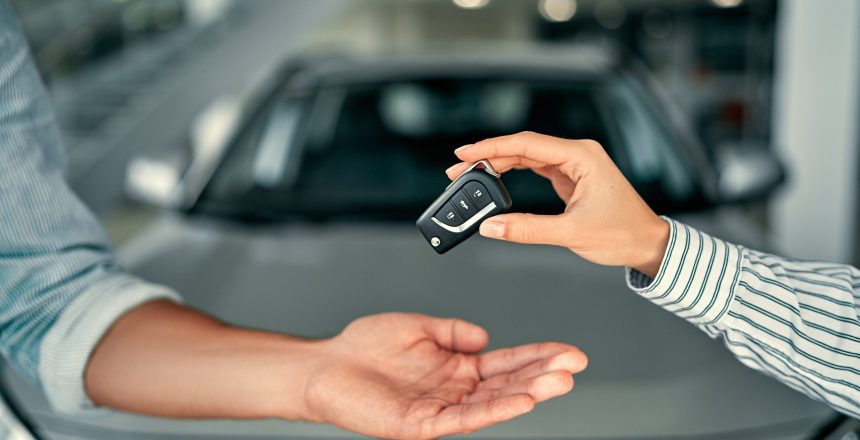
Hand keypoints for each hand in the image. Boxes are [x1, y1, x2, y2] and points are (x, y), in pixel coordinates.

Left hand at [303, 312, 586, 438]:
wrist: (325, 366)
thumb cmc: (364, 348)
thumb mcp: (418, 326)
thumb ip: (454, 330)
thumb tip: (486, 336)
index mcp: (456, 366)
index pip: (506, 362)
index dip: (537, 356)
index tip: (569, 351)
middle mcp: (454, 389)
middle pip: (508, 383)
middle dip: (543, 373)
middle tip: (574, 365)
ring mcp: (441, 408)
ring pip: (493, 402)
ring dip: (528, 393)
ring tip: (559, 382)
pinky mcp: (423, 424)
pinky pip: (464, 418)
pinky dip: (495, 410)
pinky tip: (520, 401)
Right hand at [446, 131, 669, 276]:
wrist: (648, 243)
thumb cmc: (623, 234)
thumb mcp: (571, 234)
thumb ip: (527, 229)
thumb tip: (491, 226)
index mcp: (582, 156)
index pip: (527, 144)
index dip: (492, 147)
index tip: (464, 152)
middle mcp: (578, 154)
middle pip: (523, 147)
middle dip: (489, 156)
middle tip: (458, 168)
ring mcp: (574, 164)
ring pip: (527, 156)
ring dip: (498, 164)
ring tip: (470, 173)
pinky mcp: (570, 176)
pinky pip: (535, 168)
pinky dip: (512, 173)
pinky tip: (494, 178)